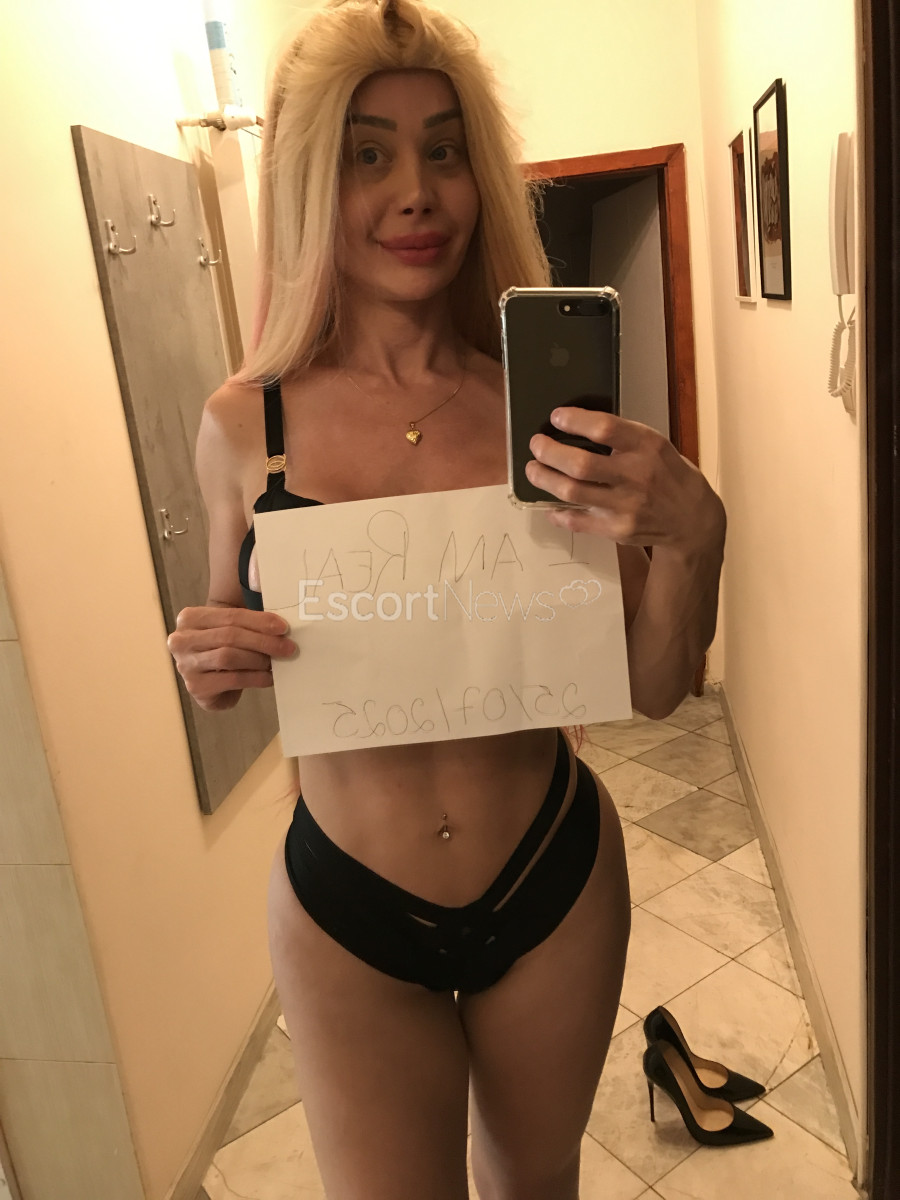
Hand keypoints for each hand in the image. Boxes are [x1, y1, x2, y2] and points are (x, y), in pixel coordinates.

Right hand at [167, 606, 296, 711]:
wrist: (210, 677)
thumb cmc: (223, 646)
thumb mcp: (230, 626)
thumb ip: (248, 617)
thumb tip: (277, 616)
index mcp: (190, 617)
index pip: (231, 616)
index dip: (260, 621)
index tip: (283, 628)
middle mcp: (181, 640)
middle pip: (230, 636)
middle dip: (263, 642)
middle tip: (288, 647)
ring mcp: (186, 665)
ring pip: (229, 657)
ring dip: (259, 660)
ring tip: (277, 662)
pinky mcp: (196, 687)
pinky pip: (232, 680)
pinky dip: (255, 678)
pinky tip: (269, 677)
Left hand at [525, 407, 724, 552]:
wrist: (693, 521)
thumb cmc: (669, 476)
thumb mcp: (657, 446)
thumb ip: (624, 438)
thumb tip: (578, 426)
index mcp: (647, 446)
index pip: (605, 429)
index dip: (575, 421)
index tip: (556, 416)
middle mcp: (636, 476)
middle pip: (581, 464)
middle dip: (550, 452)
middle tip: (536, 445)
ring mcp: (626, 506)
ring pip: (572, 492)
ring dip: (545, 479)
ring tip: (533, 470)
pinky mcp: (618, 530)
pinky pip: (577, 521)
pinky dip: (557, 513)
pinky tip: (549, 505)